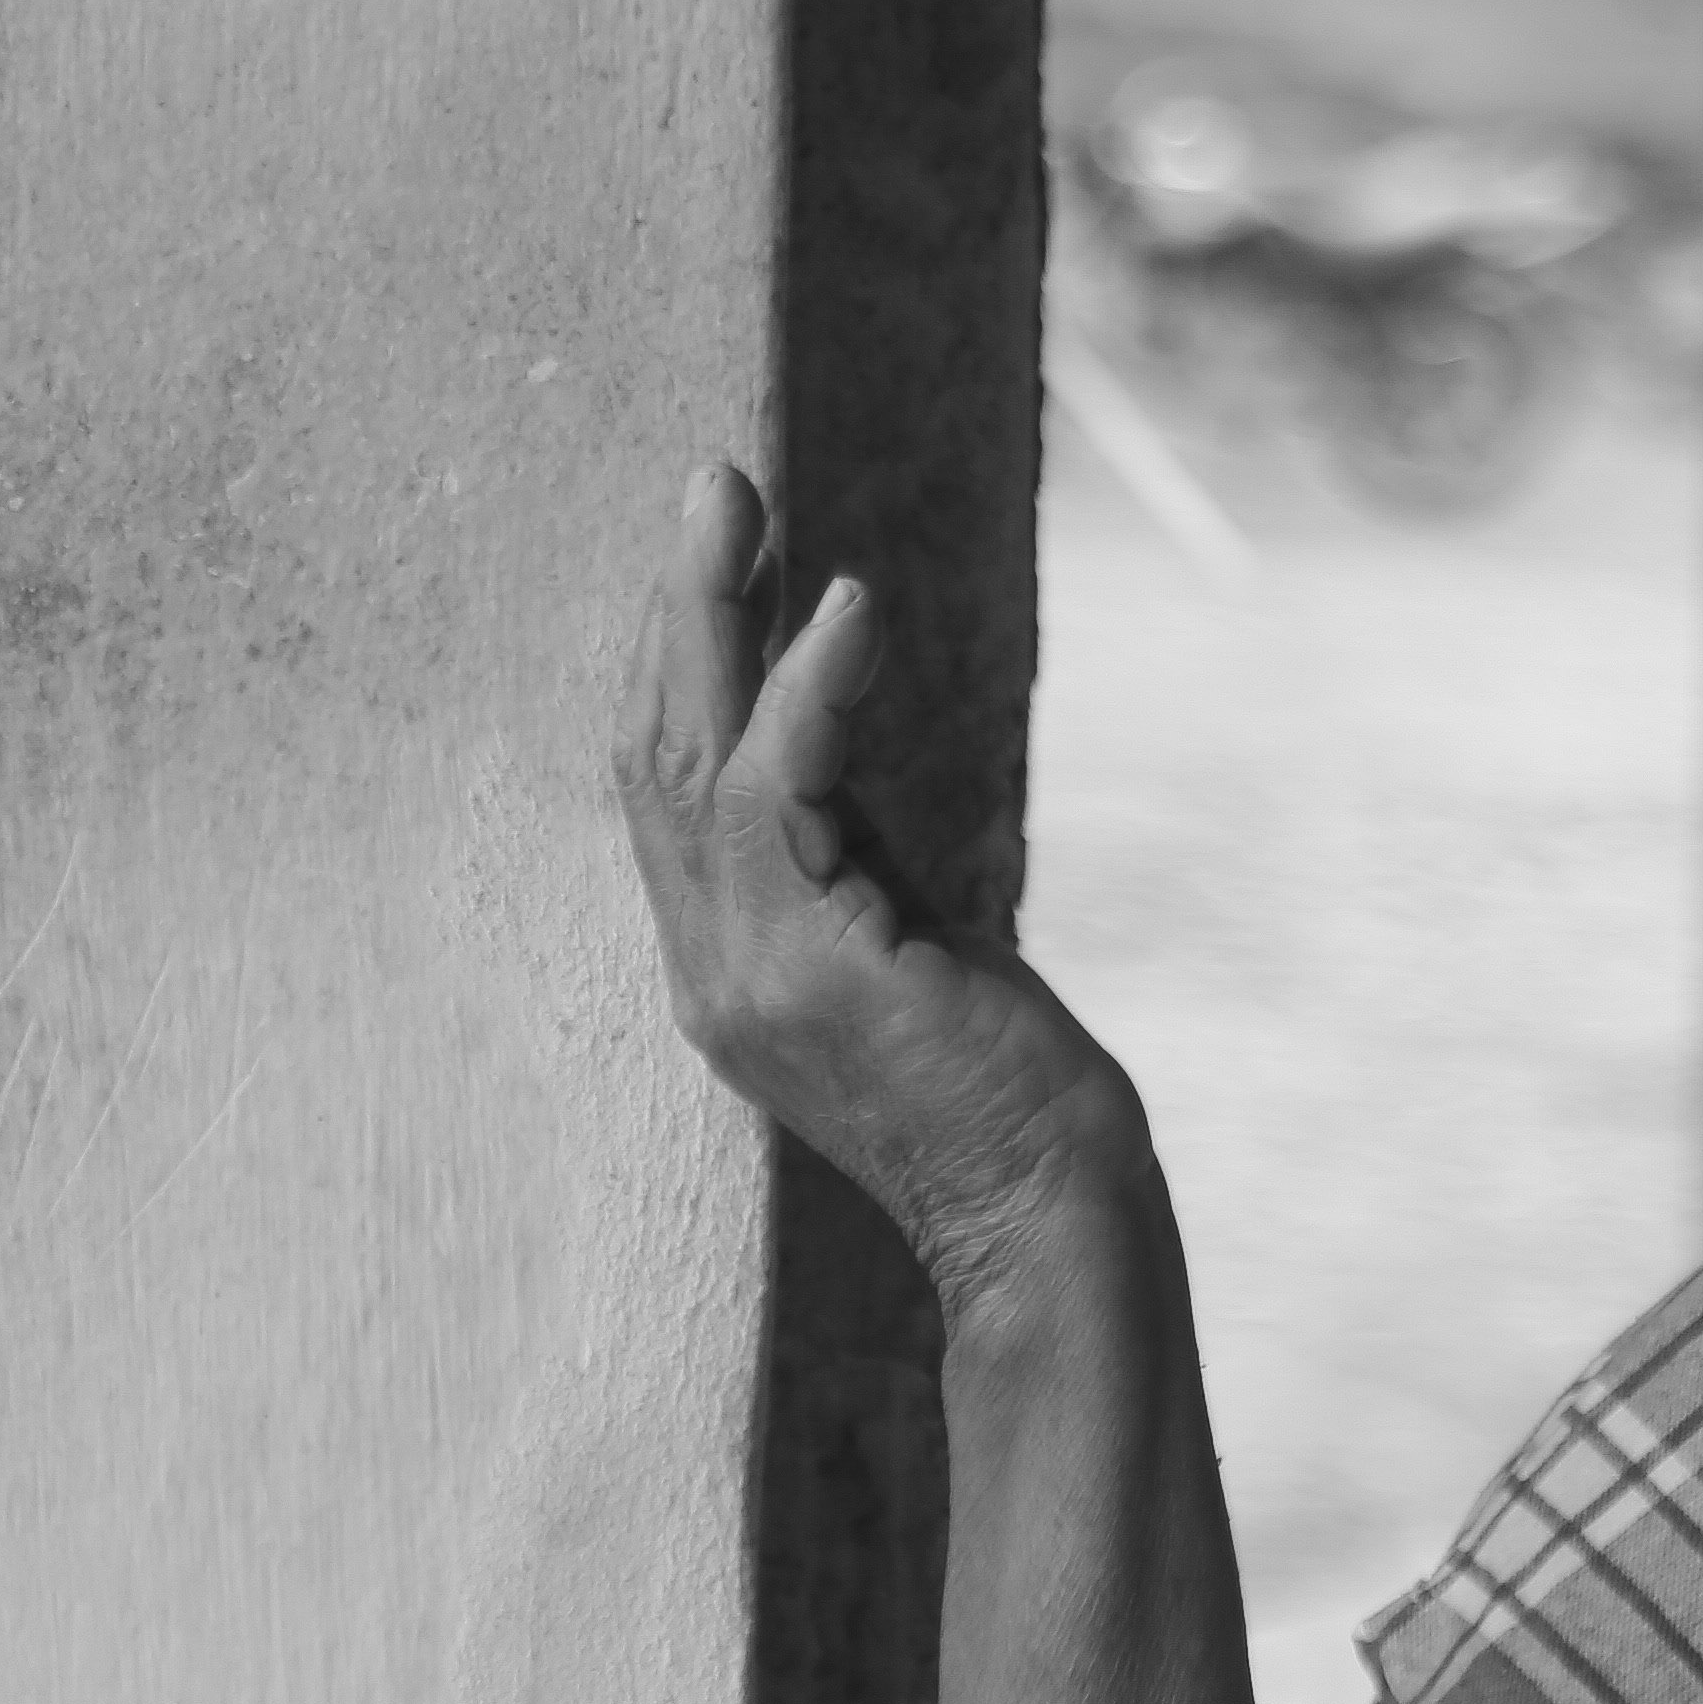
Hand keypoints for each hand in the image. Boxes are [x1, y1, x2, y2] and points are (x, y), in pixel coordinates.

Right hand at [618, 462, 1150, 1305]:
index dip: (685, 664)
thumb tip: (830, 724)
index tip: (725, 552)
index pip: (669, 793)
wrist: (1046, 1223)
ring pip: (694, 758)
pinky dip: (809, 690)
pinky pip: (778, 799)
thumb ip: (849, 856)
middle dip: (679, 610)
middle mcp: (711, 972)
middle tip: (712, 480)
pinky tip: (847, 608)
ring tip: (739, 501)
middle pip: (656, 756)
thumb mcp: (907, 953)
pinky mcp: (816, 970)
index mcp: (723, 971)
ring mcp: (749, 974)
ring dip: (710, 615)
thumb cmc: (1008, 1101)